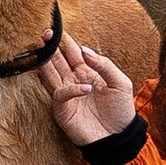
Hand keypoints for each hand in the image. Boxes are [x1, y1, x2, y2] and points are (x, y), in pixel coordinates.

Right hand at [41, 33, 136, 149]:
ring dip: (46, 62)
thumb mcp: (119, 82)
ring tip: (44, 48)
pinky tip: (85, 87)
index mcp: (86, 71)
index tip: (57, 27)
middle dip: (50, 47)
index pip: (72, 52)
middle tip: (45, 33)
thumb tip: (84, 49)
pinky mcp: (63, 111)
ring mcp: (66, 96)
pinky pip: (61, 95)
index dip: (65, 40)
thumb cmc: (121, 109)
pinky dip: (71, 90)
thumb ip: (104, 64)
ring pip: (50, 75)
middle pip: (57, 60)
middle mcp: (73, 81)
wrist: (119, 137)